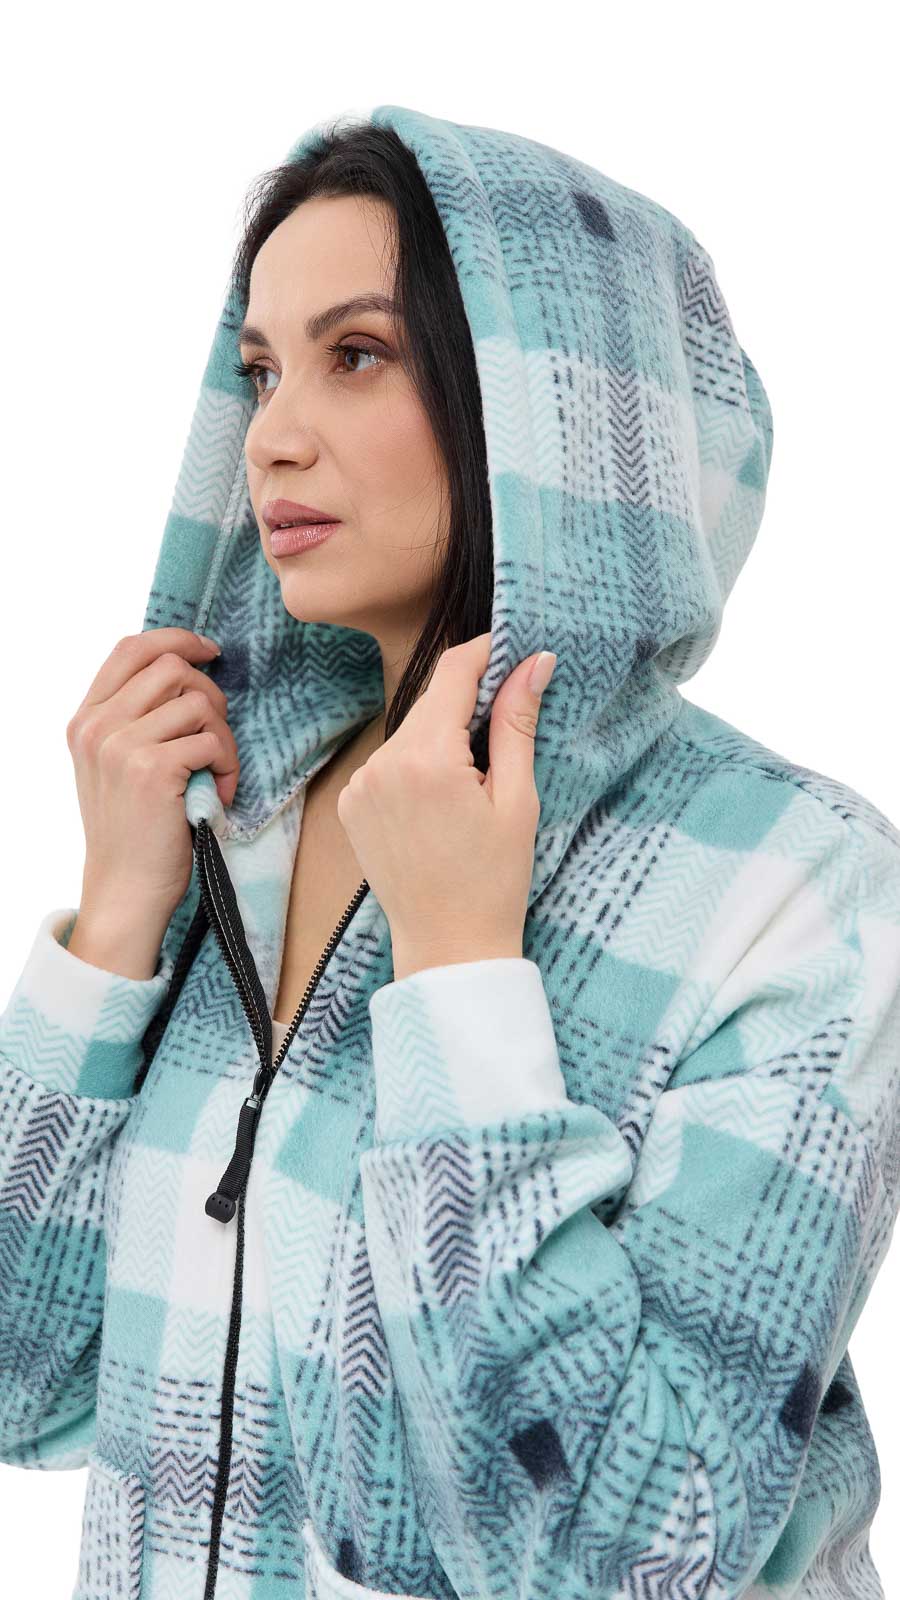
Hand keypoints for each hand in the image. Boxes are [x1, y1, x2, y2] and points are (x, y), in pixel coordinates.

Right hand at [66, 627, 238, 924]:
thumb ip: (135, 718)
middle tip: (215, 739)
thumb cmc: (134, 829)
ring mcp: (121, 746)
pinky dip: (228, 765)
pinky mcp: (152, 770)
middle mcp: (96, 726)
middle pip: (172, 667)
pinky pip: (211, 740)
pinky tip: (219, 793)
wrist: (125, 889)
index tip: (210, 652)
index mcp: (85, 719)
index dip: (177, 639)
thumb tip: (187, 671)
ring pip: (197, 702)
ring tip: (217, 773)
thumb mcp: (116, 765)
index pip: (130, 648)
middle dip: (210, 697)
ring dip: (222, 737)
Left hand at [335, 632, 556, 976]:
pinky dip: (417, 764)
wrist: (448, 946)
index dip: (487, 652)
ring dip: (443, 735)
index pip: (453, 671)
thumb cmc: (494, 880)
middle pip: (431, 700)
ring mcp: (360, 784)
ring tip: (475, 779)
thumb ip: (518, 723)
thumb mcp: (517, 799)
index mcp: (427, 759)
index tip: (515, 653)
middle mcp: (382, 764)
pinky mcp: (351, 804)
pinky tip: (442, 802)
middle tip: (508, 726)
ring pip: (411, 730)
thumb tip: (533, 662)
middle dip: (470, 702)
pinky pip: (390, 761)